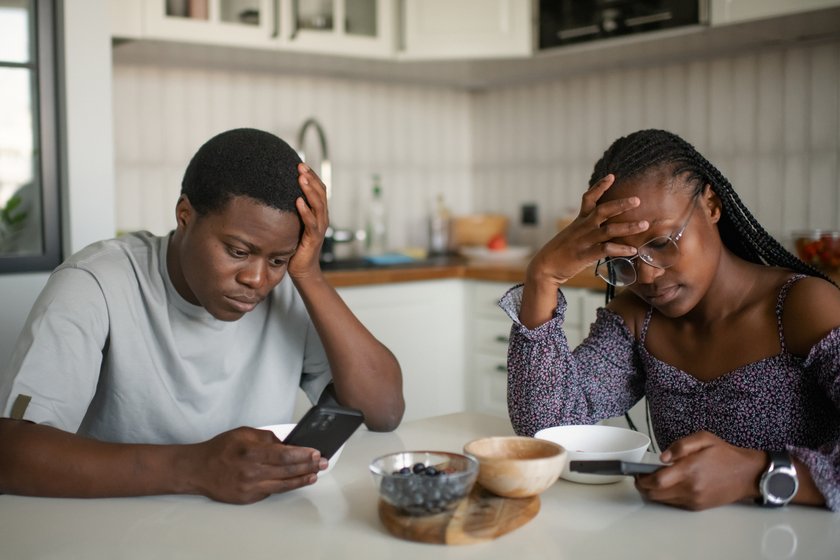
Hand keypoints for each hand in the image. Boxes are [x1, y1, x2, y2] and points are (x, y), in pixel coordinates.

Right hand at [185, 426, 326, 503]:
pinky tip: (296, 481)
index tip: (316, 452)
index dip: (303, 455)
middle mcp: (251, 471)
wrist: (198, 469)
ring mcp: (249, 487)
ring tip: (315, 474)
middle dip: (308, 466)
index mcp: (251, 451)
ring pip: (283, 485)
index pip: (284, 455)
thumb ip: (266, 437)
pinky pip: (272, 491)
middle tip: (322, 462)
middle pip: (287, 471)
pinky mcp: (248, 498)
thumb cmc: (220, 449)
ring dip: (302, 479)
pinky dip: (286, 485)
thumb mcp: (243, 433)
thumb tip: (286, 444)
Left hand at [289, 163, 328, 278]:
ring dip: (310, 190)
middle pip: (321, 193)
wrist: (303, 270)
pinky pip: (311, 222)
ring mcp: (319, 228)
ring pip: (318, 205)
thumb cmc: (295, 247)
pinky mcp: (314, 238)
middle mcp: (321, 218)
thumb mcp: (292, 225)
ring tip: (301, 178)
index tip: (301, 164)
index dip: (312, 176)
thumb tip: (271, 195)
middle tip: (300, 166)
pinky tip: (298, 201)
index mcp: (318, 213)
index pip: (319, 190)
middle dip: (311, 178)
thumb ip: (288, 211)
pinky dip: (306, 211)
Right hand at [526, 174, 649, 286]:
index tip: (612, 176)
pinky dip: (621, 249)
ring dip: (628, 227)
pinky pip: (606, 249)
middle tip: (637, 200)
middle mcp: (583, 227)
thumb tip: (603, 224)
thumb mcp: (572, 233)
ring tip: (644, 224)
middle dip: (620, 204)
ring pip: (609, 230)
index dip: (599, 186)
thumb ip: (587, 227)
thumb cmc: (561, 251)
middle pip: (603, 210)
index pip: (589, 198)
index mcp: (579, 220)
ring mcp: (584, 240)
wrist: (545, 266)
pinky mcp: (585, 255)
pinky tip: (633, 251)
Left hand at [634, 431, 765, 510]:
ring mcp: (694, 499)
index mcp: (690, 470)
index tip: (636, 472)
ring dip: (653, 492)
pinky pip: (674, 504)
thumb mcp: (703, 439)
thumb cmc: (725, 455)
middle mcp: (690, 488)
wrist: (747, 474)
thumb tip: (663, 458)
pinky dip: (666, 496)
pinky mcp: (697, 506)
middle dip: (643, 486)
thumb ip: (680, 446)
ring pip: (663, 501)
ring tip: (652, 479)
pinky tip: (667, 485)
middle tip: (640, 476)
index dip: (642, 478)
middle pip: (656, 494)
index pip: (657, 481)